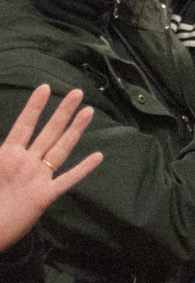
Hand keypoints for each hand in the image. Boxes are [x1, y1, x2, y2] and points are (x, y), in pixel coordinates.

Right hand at [0, 86, 102, 251]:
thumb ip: (2, 154)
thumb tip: (10, 143)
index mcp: (6, 155)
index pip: (23, 125)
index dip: (34, 106)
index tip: (45, 87)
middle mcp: (24, 162)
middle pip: (48, 132)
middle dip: (63, 111)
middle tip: (78, 92)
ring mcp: (37, 178)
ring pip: (60, 149)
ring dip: (75, 129)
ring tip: (89, 111)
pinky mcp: (46, 195)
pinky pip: (68, 180)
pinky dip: (83, 168)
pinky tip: (98, 157)